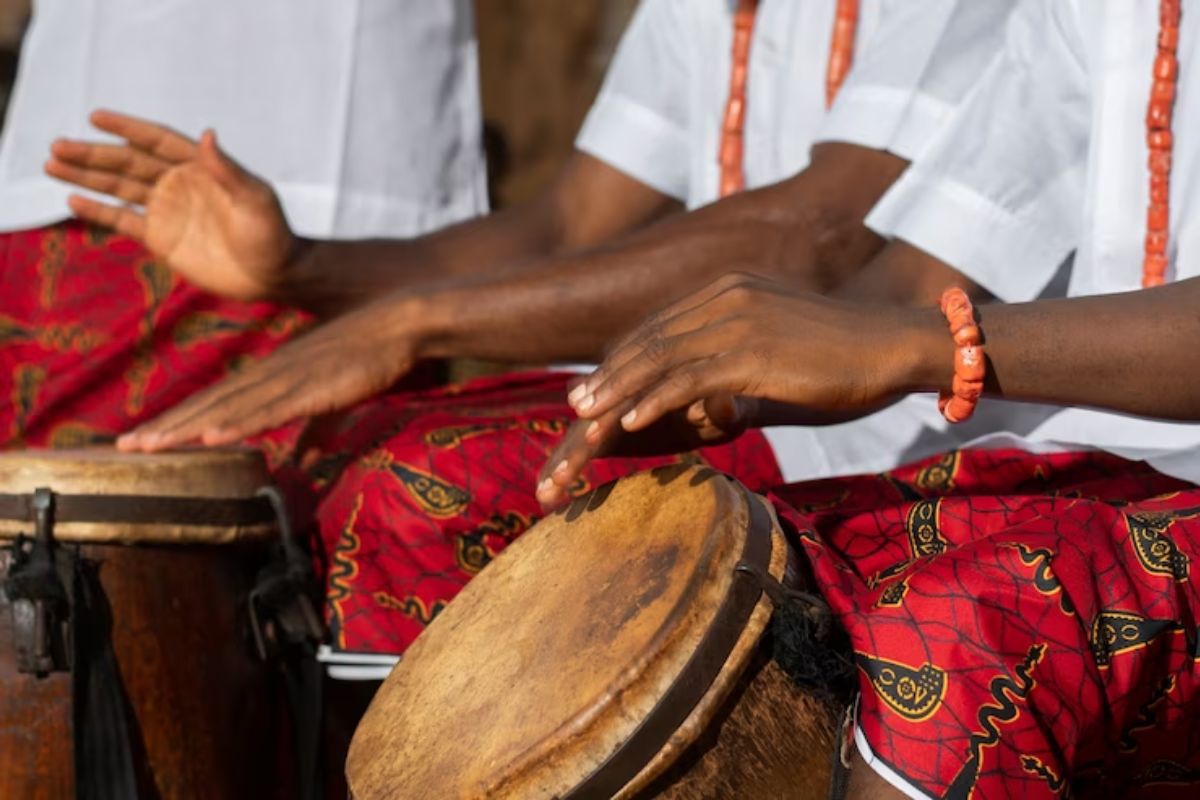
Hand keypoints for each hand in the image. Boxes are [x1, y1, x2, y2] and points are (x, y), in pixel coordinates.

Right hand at [45, 110, 295, 301]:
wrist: (274, 276)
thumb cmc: (272, 235)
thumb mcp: (255, 200)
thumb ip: (228, 170)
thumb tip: (207, 134)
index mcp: (201, 168)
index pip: (156, 140)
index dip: (127, 128)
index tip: (96, 116)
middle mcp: (180, 184)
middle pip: (129, 163)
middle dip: (93, 154)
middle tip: (57, 146)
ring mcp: (169, 211)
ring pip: (120, 188)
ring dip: (87, 177)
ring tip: (51, 164)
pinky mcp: (163, 239)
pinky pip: (124, 221)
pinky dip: (100, 211)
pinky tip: (73, 199)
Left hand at [116, 298, 423, 450]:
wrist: (400, 322)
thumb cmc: (370, 356)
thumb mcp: (335, 398)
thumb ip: (317, 431)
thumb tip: (304, 462)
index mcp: (272, 375)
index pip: (217, 402)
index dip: (179, 421)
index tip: (145, 441)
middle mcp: (270, 373)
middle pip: (209, 404)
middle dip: (167, 427)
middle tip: (125, 450)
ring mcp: (289, 378)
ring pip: (229, 408)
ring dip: (187, 428)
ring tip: (149, 446)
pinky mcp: (314, 386)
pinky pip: (270, 409)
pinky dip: (239, 422)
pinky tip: (211, 435)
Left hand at [537, 273, 944, 499]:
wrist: (894, 345)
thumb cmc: (842, 356)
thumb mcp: (778, 346)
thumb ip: (736, 363)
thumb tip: (708, 401)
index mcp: (728, 290)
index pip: (658, 327)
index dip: (621, 361)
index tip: (593, 390)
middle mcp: (727, 296)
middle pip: (649, 341)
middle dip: (607, 378)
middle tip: (573, 410)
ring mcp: (739, 320)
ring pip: (660, 358)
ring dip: (617, 392)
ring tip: (586, 420)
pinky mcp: (755, 351)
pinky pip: (691, 378)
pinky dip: (655, 400)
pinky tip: (631, 422)